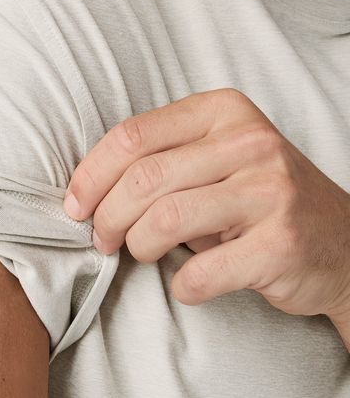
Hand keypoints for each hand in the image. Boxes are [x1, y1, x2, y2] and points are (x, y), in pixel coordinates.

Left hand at [63, 87, 349, 336]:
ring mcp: (270, 192)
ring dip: (139, 247)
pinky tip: (188, 282)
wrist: (341, 243)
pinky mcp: (281, 243)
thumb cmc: (258, 202)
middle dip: (106, 217)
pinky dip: (181, 286)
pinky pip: (200, 272)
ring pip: (164, 219)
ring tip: (142, 254)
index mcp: (224, 111)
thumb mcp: (215, 161)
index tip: (75, 206)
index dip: (90, 176)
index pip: (132, 135)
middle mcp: (250, 142)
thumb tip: (85, 194)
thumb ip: (161, 160)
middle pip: (142, 178)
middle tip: (102, 239)